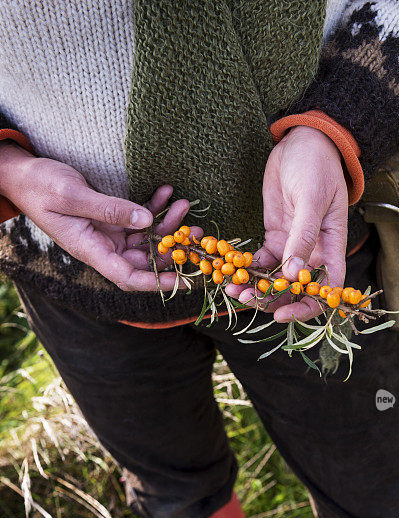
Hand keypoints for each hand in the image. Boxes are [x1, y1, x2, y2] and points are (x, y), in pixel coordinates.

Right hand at [0, 143, 192, 291]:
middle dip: (172, 248)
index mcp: (90, 250)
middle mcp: (102, 246)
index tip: (184, 281)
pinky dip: (154, 206)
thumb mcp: (72, 195)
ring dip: (167, 225)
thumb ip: (109, 209)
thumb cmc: (40, 185)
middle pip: (144, 259)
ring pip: (146, 238)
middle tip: (197, 232)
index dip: (157, 283)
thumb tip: (145, 220)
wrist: (22, 172)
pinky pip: (139, 218)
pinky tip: (167, 192)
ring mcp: (107, 233)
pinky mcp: (111, 218)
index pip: (127, 278)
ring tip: (184, 206)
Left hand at [226, 126, 347, 321]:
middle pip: (296, 291)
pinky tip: (228, 271)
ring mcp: (292, 246)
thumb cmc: (317, 166)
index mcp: (332, 248)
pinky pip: (260, 262)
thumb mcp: (311, 199)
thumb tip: (294, 275)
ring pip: (275, 280)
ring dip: (254, 288)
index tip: (281, 315)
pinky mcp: (274, 237)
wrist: (302, 142)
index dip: (307, 308)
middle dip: (271, 301)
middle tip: (243, 300)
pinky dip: (245, 269)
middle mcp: (313, 254)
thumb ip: (303, 236)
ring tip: (231, 290)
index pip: (326, 290)